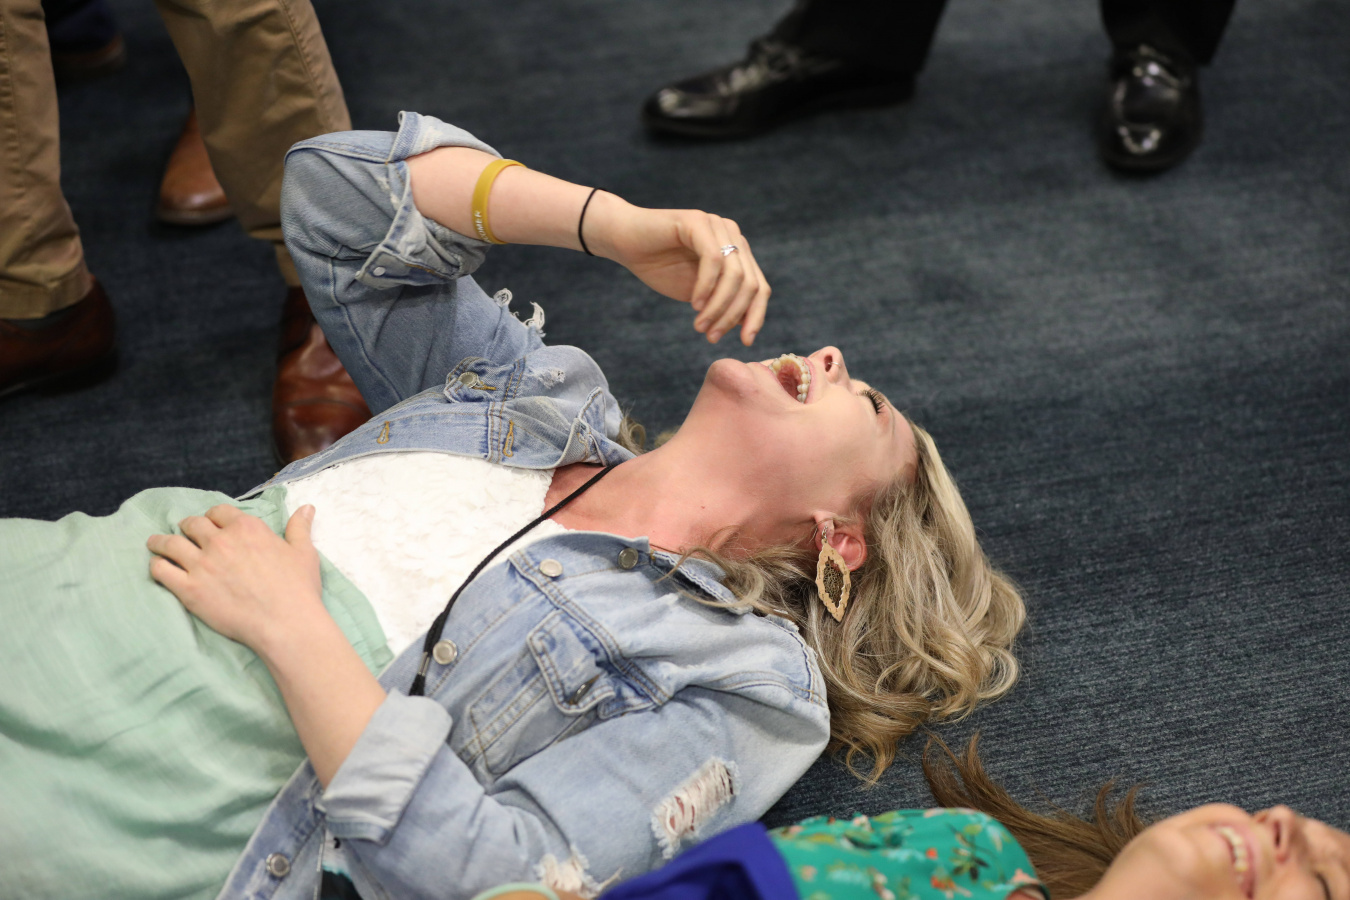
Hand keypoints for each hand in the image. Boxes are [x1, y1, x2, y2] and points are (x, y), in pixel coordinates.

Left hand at [147, 504, 325, 652]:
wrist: (286, 623)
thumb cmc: (298, 588)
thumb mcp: (304, 553)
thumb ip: (300, 527)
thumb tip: (306, 507)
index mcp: (247, 528)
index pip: (219, 512)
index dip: (213, 517)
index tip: (211, 523)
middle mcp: (220, 541)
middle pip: (192, 525)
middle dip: (187, 527)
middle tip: (184, 533)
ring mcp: (202, 565)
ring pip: (170, 544)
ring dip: (161, 542)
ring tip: (155, 544)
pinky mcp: (189, 589)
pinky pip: (162, 571)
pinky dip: (156, 565)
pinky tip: (157, 566)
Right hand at [587, 195, 770, 345]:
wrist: (623, 241)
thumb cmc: (659, 266)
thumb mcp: (698, 294)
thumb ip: (722, 304)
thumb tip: (747, 325)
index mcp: (737, 252)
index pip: (760, 287)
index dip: (756, 317)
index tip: (745, 343)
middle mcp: (732, 235)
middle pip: (751, 284)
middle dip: (732, 316)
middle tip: (711, 337)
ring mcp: (717, 226)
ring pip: (735, 275)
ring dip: (718, 307)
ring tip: (700, 326)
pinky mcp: (698, 221)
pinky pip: (713, 260)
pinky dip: (706, 287)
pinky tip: (694, 304)